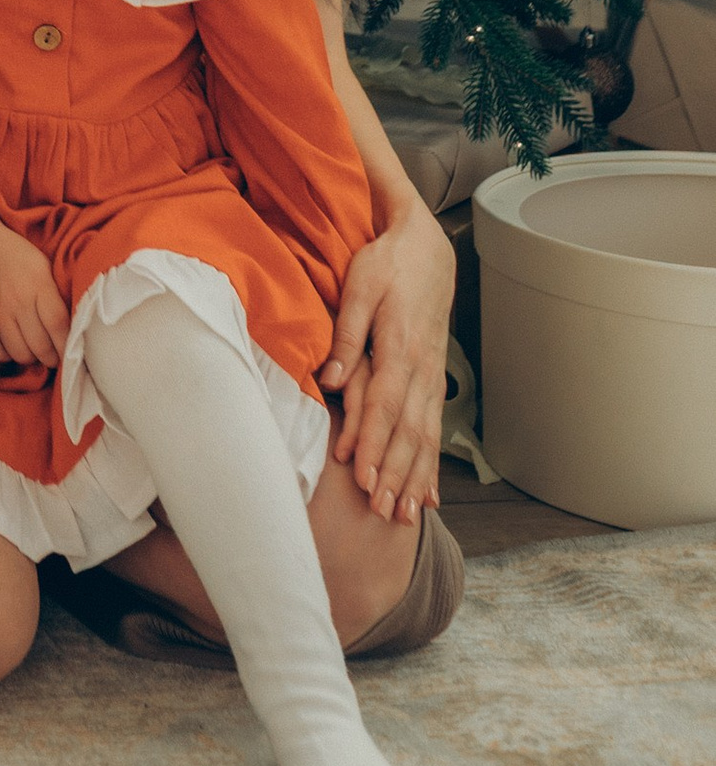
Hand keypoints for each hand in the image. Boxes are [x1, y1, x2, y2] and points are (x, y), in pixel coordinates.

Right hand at [0, 229, 68, 371]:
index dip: (66, 346)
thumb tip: (74, 330)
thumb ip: (56, 297)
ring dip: (31, 357)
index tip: (71, 355)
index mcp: (39, 283)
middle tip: (53, 355)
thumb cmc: (20, 256)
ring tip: (34, 350)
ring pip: (20, 353)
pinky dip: (8, 354)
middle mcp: (18, 299)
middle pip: (40, 345)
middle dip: (51, 357)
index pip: (58, 324)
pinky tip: (13, 344)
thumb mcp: (45, 268)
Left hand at [322, 202, 453, 524]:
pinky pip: (435, 431)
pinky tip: (429, 495)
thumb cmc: (387, 264)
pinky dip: (432, 465)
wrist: (428, 248)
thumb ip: (345, 334)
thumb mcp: (359, 287)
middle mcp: (421, 368)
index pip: (384, 404)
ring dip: (415, 478)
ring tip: (407, 517)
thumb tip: (330, 378)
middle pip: (408, 431)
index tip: (361, 476)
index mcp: (400, 346)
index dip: (373, 443)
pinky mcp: (434, 381)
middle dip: (395, 474)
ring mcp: (432, 377)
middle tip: (383, 512)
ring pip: (426, 437)